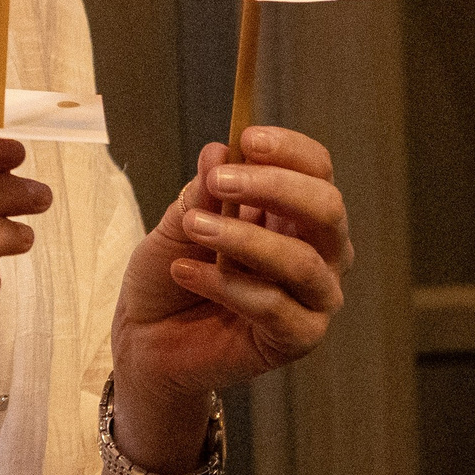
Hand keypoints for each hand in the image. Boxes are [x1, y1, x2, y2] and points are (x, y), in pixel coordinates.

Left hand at [111, 126, 350, 436]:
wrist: (147, 337)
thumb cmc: (172, 273)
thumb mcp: (179, 224)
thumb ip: (203, 192)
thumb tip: (219, 150)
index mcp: (294, 215)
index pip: (317, 171)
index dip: (290, 151)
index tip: (249, 137)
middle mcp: (318, 253)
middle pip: (327, 209)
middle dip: (274, 187)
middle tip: (221, 180)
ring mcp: (314, 298)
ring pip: (301, 261)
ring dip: (242, 238)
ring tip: (193, 227)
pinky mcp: (299, 338)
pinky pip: (273, 307)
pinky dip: (225, 285)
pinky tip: (185, 272)